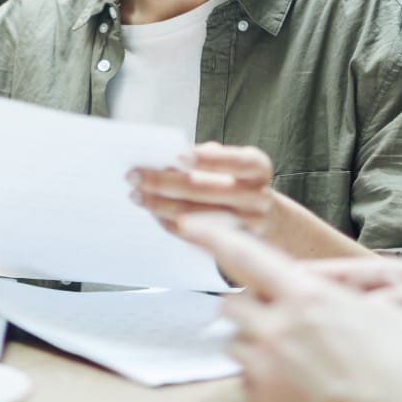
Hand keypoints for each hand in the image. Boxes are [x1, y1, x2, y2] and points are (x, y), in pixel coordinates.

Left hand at [130, 142, 275, 232]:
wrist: (266, 219)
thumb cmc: (239, 181)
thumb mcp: (232, 163)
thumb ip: (207, 157)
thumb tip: (170, 158)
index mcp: (258, 168)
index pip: (237, 161)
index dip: (209, 159)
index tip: (178, 156)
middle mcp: (257, 197)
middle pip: (208, 191)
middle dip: (165, 182)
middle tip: (135, 176)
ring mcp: (246, 226)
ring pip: (196, 216)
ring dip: (160, 205)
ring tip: (137, 195)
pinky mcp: (231, 246)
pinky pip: (194, 235)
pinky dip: (168, 222)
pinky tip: (153, 211)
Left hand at [183, 221, 401, 401]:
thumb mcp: (392, 314)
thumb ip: (344, 301)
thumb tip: (330, 301)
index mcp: (309, 298)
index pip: (247, 255)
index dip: (215, 234)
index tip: (193, 224)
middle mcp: (278, 332)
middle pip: (232, 306)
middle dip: (248, 307)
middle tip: (276, 317)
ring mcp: (269, 374)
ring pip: (236, 347)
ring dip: (254, 345)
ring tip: (294, 359)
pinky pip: (248, 386)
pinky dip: (264, 382)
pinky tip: (299, 391)